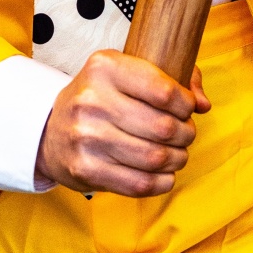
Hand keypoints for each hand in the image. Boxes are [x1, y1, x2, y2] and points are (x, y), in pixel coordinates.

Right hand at [38, 52, 210, 197]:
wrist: (49, 130)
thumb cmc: (99, 99)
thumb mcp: (125, 73)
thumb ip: (172, 78)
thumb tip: (203, 104)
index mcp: (104, 68)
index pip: (164, 90)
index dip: (186, 103)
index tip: (187, 107)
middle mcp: (92, 101)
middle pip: (164, 127)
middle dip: (186, 133)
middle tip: (185, 134)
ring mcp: (86, 138)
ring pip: (156, 158)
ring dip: (178, 159)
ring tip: (177, 154)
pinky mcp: (86, 170)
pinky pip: (140, 184)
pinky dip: (162, 181)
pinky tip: (164, 173)